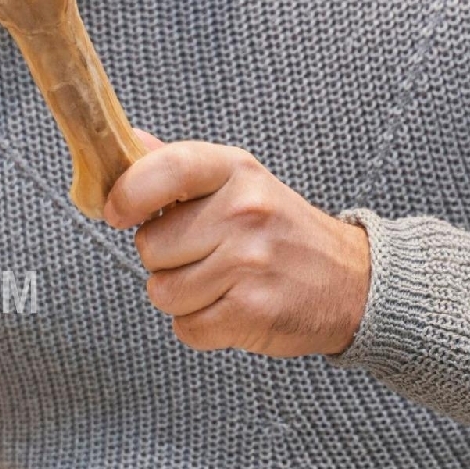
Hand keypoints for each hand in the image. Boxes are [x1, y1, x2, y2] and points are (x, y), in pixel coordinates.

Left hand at [103, 135, 369, 357]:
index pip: (164, 169)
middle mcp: (244, 211)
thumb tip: (127, 141)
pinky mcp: (252, 311)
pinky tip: (231, 307)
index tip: (116, 213)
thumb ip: (178, 167)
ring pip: (162, 292)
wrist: (353, 282)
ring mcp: (250, 262)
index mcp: (236, 170)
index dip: (127, 194)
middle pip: (149, 247)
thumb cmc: (279, 230)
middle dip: (164, 260)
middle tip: (204, 255)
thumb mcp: (238, 182)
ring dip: (181, 297)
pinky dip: (201, 327)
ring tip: (220, 283)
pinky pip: (186, 328)